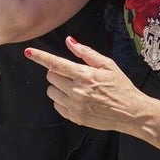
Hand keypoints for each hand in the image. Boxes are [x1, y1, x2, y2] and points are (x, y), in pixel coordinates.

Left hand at [24, 36, 146, 132]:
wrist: (131, 112)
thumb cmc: (120, 86)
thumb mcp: (107, 65)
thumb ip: (86, 53)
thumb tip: (69, 42)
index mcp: (85, 75)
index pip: (56, 63)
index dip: (40, 56)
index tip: (28, 52)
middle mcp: (77, 91)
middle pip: (51, 76)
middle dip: (58, 73)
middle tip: (73, 75)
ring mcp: (75, 106)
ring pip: (51, 91)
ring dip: (58, 87)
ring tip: (75, 88)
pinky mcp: (75, 117)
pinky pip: (56, 105)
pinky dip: (62, 100)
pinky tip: (76, 100)